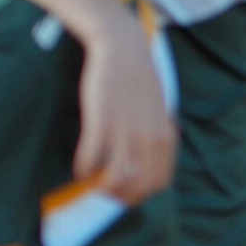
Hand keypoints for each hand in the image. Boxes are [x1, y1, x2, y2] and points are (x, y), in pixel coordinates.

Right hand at [76, 15, 177, 204]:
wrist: (125, 49)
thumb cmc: (140, 80)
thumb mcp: (161, 111)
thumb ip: (159, 135)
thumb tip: (151, 159)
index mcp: (166, 138)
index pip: (160, 182)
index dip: (142, 194)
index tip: (128, 192)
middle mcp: (150, 138)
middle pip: (139, 186)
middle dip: (121, 196)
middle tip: (106, 193)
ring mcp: (126, 131)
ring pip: (115, 178)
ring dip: (102, 187)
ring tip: (91, 183)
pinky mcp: (101, 121)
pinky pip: (90, 158)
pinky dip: (83, 169)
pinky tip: (79, 168)